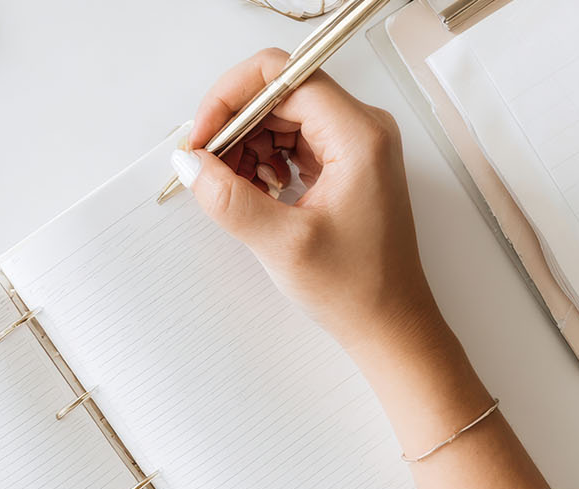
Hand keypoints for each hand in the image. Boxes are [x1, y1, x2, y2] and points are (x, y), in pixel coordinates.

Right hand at [172, 48, 441, 353]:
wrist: (389, 323)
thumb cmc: (356, 288)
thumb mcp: (281, 243)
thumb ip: (228, 197)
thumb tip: (189, 162)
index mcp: (358, 135)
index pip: (282, 75)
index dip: (231, 99)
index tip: (202, 136)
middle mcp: (361, 128)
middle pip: (279, 92)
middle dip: (234, 124)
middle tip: (207, 166)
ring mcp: (353, 144)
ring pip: (281, 116)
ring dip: (246, 144)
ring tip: (235, 188)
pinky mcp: (343, 163)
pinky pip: (291, 140)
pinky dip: (263, 159)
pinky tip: (255, 192)